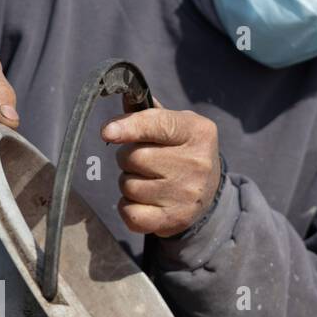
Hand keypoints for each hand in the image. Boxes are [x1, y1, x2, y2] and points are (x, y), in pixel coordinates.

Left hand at [103, 106, 221, 237]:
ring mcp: (187, 195)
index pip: (157, 125)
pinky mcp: (175, 220)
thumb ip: (149, 113)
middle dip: (128, 158)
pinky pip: (131, 214)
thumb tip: (122, 96)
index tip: (107, 132)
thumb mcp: (177, 124)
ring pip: (129, 186)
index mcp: (197, 132)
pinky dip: (128, 208)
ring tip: (147, 181)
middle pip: (135, 157)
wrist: (209, 191)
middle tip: (142, 162)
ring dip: (129, 182)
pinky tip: (142, 202)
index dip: (129, 127)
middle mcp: (197, 164)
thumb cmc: (183, 151)